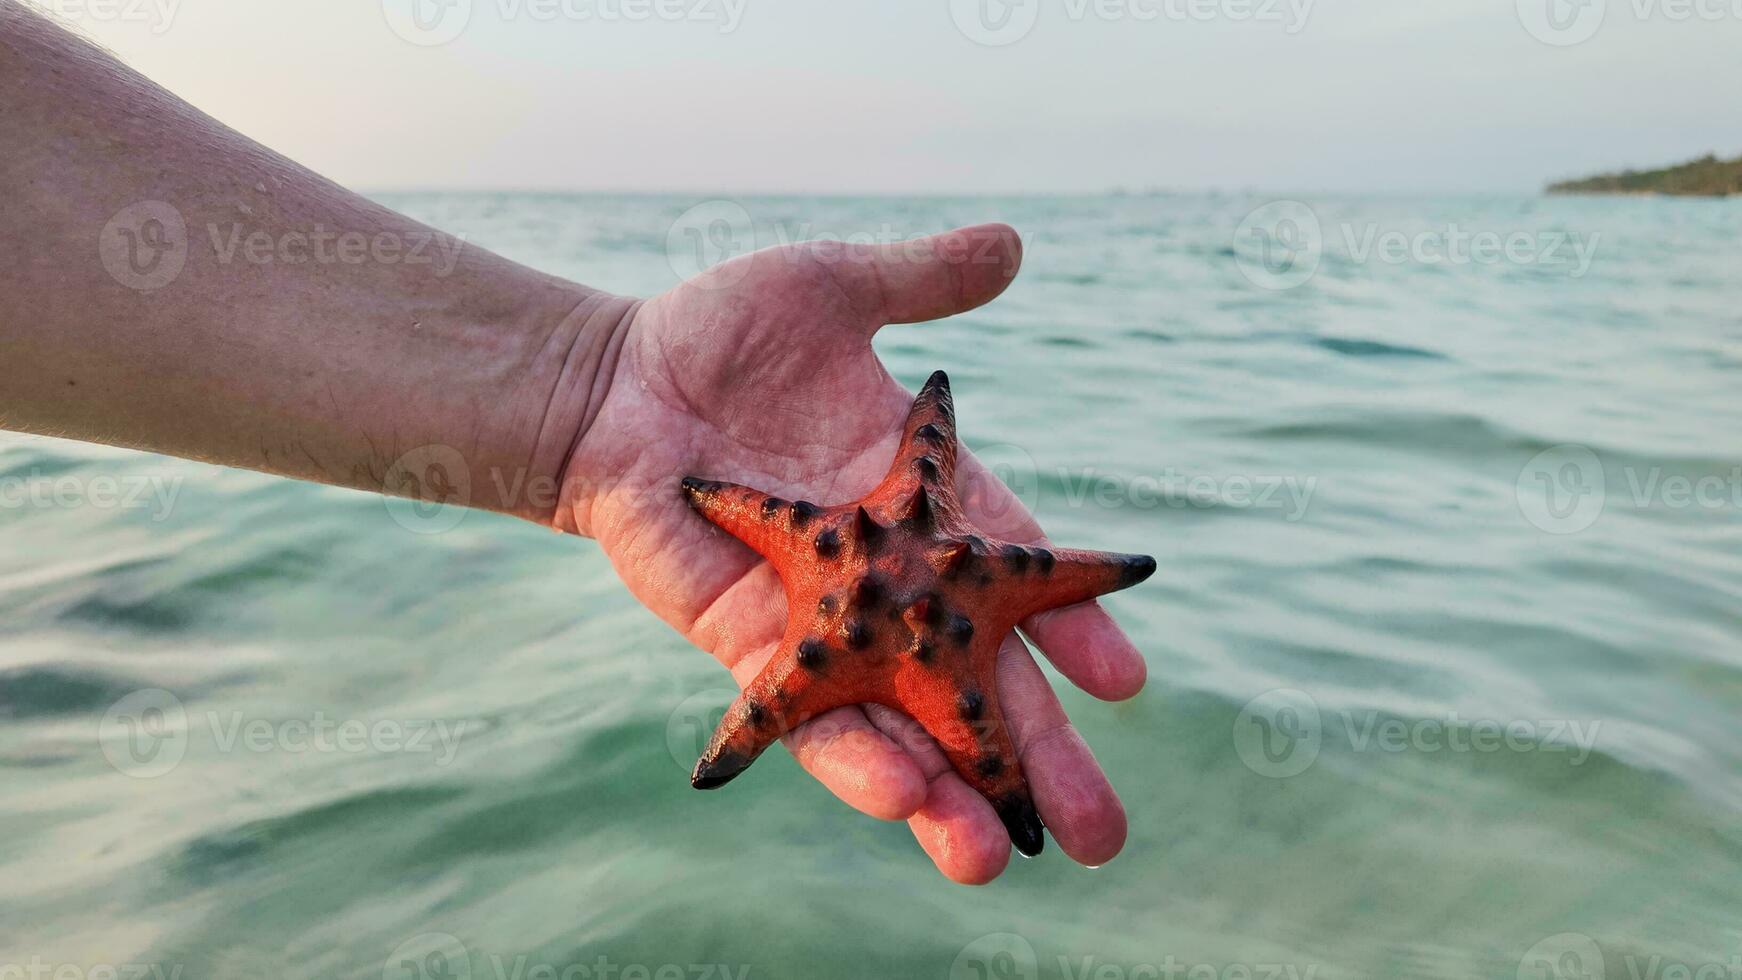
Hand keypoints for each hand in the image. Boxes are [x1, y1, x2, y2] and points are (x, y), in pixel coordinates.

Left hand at [560, 225, 1147, 883]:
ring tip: (996, 858)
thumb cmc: (718, 332)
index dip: (1069, 628)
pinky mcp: (752, 644)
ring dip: (946, 791)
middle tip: (1099, 835)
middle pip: (972, 677)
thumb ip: (920, 280)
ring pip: (895, 719)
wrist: (610, 380)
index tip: (1123, 680)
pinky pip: (806, 712)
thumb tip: (1012, 243)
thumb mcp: (831, 288)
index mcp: (925, 501)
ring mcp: (823, 618)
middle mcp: (888, 574)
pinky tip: (900, 805)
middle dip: (1034, 754)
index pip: (1015, 576)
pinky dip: (848, 758)